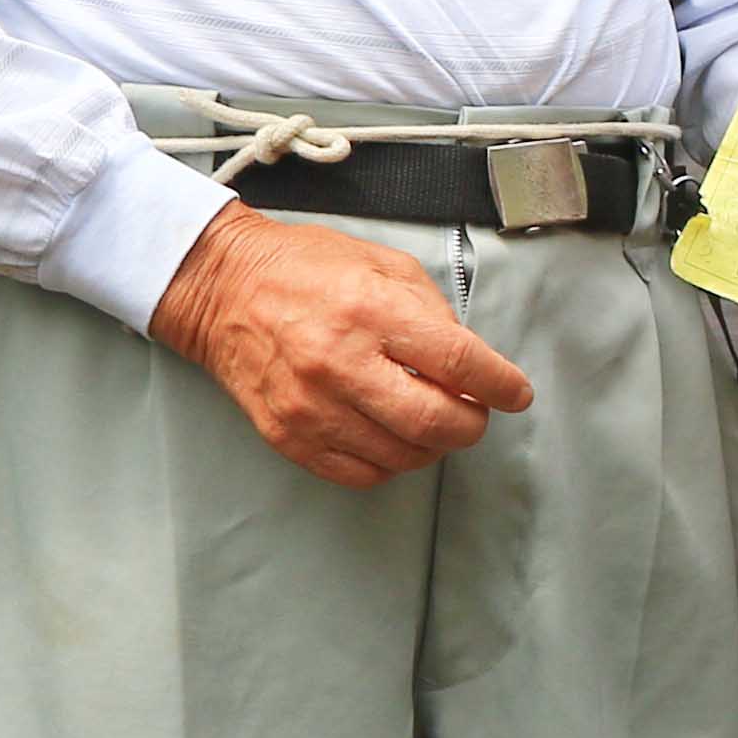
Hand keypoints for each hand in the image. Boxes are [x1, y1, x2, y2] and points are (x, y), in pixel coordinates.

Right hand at [152, 205, 535, 487]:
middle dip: (472, 424)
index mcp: (370, 309)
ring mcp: (311, 405)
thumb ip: (432, 312)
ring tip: (430, 420)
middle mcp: (340, 361)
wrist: (222, 289)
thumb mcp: (382, 264)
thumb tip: (472, 363)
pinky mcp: (288, 435)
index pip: (457, 361)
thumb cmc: (305, 270)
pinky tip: (390, 436)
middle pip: (434, 421)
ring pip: (403, 455)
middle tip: (475, 413)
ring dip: (432, 445)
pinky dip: (390, 462)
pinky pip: (361, 473)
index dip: (499, 384)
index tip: (515, 393)